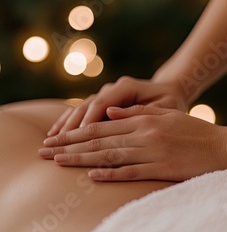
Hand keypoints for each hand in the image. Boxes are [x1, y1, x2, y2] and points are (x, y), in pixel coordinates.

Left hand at [40, 105, 226, 181]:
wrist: (224, 149)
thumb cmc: (195, 132)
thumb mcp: (166, 115)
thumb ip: (137, 114)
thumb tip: (108, 113)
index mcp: (143, 121)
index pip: (101, 126)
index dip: (76, 132)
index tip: (55, 137)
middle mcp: (143, 134)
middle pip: (99, 140)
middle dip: (69, 146)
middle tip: (45, 151)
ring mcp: (152, 152)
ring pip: (109, 155)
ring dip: (82, 159)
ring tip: (59, 162)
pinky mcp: (161, 169)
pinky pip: (131, 172)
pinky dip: (110, 173)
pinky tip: (92, 175)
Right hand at [46, 76, 186, 136]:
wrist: (170, 90)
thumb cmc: (171, 102)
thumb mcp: (165, 107)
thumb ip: (144, 111)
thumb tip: (112, 115)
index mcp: (126, 87)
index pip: (102, 104)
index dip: (88, 121)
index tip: (76, 138)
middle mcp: (111, 89)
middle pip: (86, 108)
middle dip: (69, 127)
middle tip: (54, 144)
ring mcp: (104, 95)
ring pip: (79, 110)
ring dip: (64, 126)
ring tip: (50, 140)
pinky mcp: (101, 103)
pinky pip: (80, 113)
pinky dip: (67, 123)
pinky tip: (55, 133)